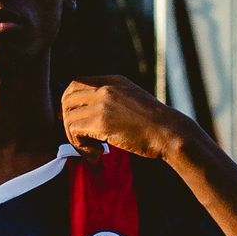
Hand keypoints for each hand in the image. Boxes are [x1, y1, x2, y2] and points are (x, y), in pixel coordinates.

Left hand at [60, 75, 188, 160]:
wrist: (170, 133)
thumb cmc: (157, 125)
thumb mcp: (134, 100)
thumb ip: (114, 100)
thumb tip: (92, 116)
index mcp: (113, 81)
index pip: (77, 83)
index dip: (69, 102)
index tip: (73, 119)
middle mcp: (105, 88)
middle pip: (67, 98)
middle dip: (66, 120)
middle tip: (78, 137)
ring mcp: (102, 104)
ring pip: (68, 118)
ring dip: (75, 139)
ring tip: (92, 151)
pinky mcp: (101, 123)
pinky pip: (74, 132)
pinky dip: (80, 147)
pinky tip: (96, 155)